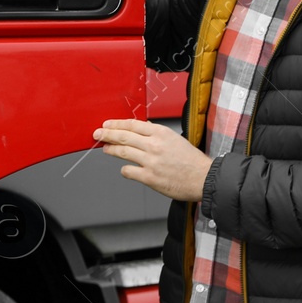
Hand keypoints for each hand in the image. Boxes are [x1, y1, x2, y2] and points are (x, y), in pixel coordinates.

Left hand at [91, 119, 213, 202]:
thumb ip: (157, 135)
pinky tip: (126, 169)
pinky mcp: (149, 177)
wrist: (203, 178)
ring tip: (106, 149)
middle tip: (98, 134)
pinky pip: (128, 171)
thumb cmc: (192, 161)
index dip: (117, 124)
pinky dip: (125, 169)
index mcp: (161, 133)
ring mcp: (150, 161)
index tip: (107, 124)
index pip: (132, 124)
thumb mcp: (175, 139)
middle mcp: (154, 145)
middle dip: (107, 134)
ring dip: (111, 150)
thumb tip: (139, 132)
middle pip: (123, 136)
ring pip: (122, 152)